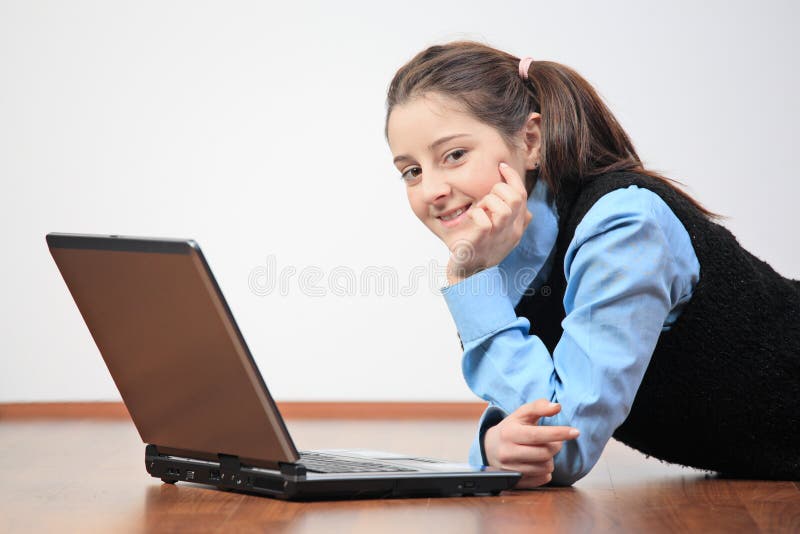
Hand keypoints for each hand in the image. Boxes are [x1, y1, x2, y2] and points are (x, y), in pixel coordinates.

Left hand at [445, 162, 532, 284]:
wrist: (468, 274)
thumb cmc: (483, 251)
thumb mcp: (503, 237)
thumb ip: (515, 223)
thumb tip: (527, 212)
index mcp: (517, 227)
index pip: (522, 195)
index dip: (512, 178)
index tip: (501, 167)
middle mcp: (511, 231)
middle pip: (516, 198)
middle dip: (499, 189)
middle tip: (486, 199)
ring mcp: (497, 237)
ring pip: (503, 208)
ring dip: (488, 202)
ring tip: (480, 210)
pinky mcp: (481, 241)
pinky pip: (484, 220)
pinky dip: (477, 214)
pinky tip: (472, 218)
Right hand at [483, 399, 579, 488]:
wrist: (490, 447)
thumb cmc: (511, 428)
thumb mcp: (521, 413)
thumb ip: (539, 406)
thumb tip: (557, 407)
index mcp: (509, 433)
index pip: (538, 435)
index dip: (559, 433)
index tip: (575, 432)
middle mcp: (507, 453)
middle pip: (545, 453)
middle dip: (555, 446)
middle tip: (552, 440)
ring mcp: (510, 470)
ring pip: (546, 468)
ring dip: (550, 458)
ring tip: (541, 451)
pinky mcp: (516, 482)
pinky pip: (543, 479)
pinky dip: (545, 470)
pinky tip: (537, 462)